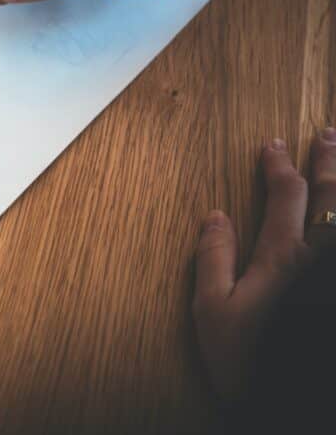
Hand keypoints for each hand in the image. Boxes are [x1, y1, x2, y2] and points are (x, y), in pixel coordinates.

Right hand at [193, 129, 335, 400]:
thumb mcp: (213, 312)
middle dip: (328, 161)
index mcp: (284, 257)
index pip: (285, 196)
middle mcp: (322, 258)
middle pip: (331, 197)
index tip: (273, 144)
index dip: (278, 166)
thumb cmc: (251, 362)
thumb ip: (213, 259)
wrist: (295, 405)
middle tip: (327, 132)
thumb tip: (215, 215)